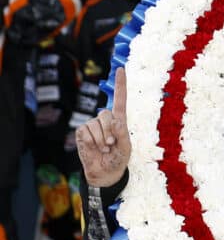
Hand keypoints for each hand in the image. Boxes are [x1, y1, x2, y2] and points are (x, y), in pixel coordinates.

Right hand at [75, 67, 130, 186]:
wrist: (105, 171)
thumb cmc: (118, 158)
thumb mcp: (126, 146)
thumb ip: (122, 133)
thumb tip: (115, 121)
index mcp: (119, 120)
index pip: (120, 99)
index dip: (120, 84)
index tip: (120, 69)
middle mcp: (105, 119)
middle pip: (106, 114)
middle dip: (110, 132)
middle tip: (111, 145)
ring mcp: (92, 124)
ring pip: (96, 125)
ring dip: (101, 140)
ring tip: (105, 149)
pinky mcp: (82, 131)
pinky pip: (86, 133)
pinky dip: (92, 143)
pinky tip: (95, 149)